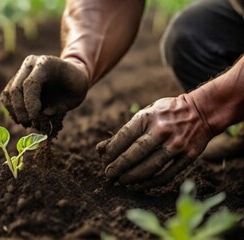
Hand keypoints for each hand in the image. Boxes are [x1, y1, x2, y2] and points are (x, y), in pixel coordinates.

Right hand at [0, 55, 88, 128]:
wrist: (72, 76)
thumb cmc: (76, 86)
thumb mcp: (74, 97)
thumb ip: (58, 107)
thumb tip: (41, 116)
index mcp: (46, 63)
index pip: (30, 84)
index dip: (30, 104)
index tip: (35, 120)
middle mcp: (31, 63)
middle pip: (16, 89)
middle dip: (21, 111)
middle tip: (31, 125)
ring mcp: (22, 70)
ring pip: (8, 93)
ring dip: (15, 112)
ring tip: (27, 124)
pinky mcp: (16, 80)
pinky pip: (7, 96)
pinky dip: (12, 110)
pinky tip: (21, 119)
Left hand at [96, 94, 212, 186]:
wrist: (202, 112)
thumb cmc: (166, 114)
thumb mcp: (146, 114)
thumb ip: (124, 132)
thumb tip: (100, 149)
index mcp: (148, 117)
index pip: (124, 137)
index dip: (111, 152)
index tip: (104, 161)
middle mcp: (162, 131)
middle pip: (135, 154)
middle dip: (118, 167)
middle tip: (108, 175)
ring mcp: (176, 145)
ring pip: (150, 167)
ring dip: (132, 177)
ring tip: (120, 182)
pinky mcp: (188, 157)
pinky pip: (166, 175)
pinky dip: (150, 183)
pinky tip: (139, 185)